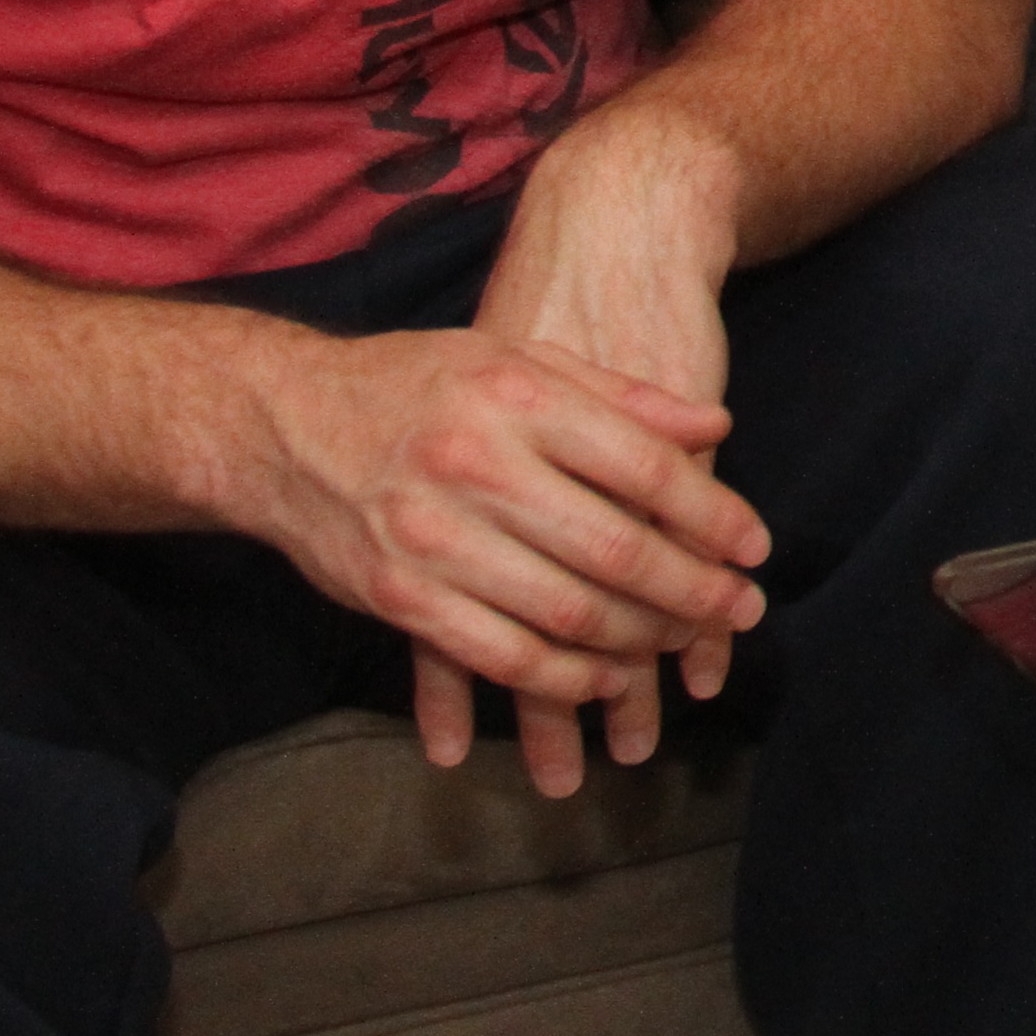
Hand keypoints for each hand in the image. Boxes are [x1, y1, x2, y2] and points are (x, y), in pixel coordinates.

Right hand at [457, 119, 750, 788]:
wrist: (281, 423)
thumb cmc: (416, 382)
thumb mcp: (518, 354)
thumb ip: (618, 395)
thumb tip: (715, 424)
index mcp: (519, 399)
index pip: (646, 468)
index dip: (713, 516)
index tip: (754, 548)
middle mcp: (479, 467)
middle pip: (617, 549)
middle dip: (694, 591)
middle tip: (742, 610)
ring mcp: (435, 539)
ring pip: (567, 613)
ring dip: (640, 642)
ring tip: (684, 644)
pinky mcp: (399, 598)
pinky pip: (501, 657)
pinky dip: (563, 680)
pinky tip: (602, 680)